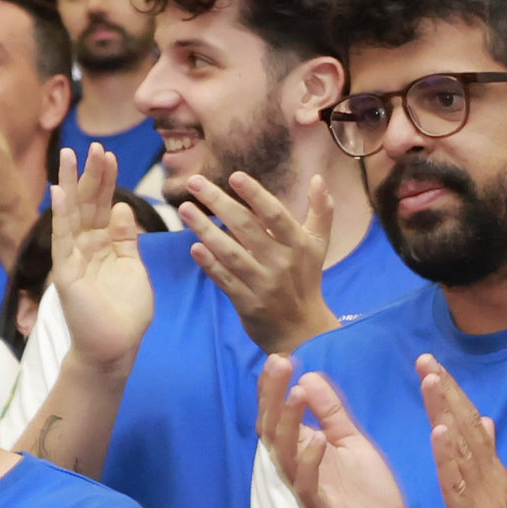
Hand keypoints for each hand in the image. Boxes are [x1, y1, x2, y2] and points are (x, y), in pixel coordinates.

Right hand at [46, 144, 153, 372]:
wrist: (116, 348)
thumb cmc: (126, 313)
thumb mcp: (133, 266)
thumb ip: (127, 238)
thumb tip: (124, 208)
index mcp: (103, 245)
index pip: (103, 205)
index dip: (106, 181)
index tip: (110, 155)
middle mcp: (85, 247)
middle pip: (87, 203)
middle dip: (89, 174)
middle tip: (93, 146)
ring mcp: (73, 257)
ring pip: (71, 214)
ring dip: (70, 184)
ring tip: (70, 155)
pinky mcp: (65, 272)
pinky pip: (62, 239)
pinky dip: (61, 215)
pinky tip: (59, 192)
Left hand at [179, 170, 338, 355]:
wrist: (303, 331)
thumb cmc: (306, 279)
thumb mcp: (318, 245)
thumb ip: (321, 211)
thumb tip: (318, 178)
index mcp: (299, 244)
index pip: (275, 214)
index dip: (255, 194)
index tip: (234, 176)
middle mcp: (282, 263)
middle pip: (246, 227)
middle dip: (218, 202)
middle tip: (195, 183)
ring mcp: (264, 284)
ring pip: (230, 253)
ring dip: (205, 230)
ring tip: (185, 209)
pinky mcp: (248, 303)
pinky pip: (225, 280)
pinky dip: (209, 264)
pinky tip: (194, 247)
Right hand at [258, 356, 411, 507]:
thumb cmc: (367, 494)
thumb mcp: (351, 442)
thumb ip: (331, 413)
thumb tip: (307, 376)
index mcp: (303, 452)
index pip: (278, 416)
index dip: (274, 389)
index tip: (281, 357)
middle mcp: (298, 470)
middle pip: (273, 430)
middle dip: (273, 396)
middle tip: (279, 362)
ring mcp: (308, 491)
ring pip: (285, 456)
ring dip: (289, 423)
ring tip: (296, 393)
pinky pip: (308, 488)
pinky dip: (310, 463)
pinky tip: (317, 440)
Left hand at [421, 355, 506, 507]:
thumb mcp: (491, 501)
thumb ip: (486, 462)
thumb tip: (485, 420)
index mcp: (491, 475)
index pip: (469, 426)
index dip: (451, 394)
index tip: (431, 364)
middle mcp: (491, 480)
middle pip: (467, 428)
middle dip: (446, 392)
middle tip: (425, 359)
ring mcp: (484, 501)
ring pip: (463, 450)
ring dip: (447, 413)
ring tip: (431, 381)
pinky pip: (459, 486)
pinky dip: (448, 457)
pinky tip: (437, 433)